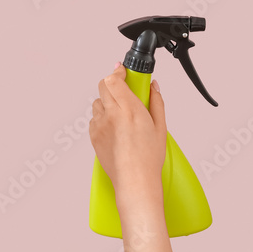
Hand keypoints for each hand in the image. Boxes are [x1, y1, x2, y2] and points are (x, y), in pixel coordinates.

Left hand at [89, 64, 165, 202]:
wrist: (134, 181)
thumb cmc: (148, 158)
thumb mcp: (160, 127)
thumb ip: (156, 102)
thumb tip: (153, 87)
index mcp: (129, 110)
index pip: (114, 80)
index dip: (118, 71)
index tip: (123, 70)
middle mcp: (111, 115)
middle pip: (103, 86)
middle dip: (113, 83)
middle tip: (125, 89)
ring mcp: (99, 125)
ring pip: (98, 102)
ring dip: (108, 102)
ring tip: (122, 114)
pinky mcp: (93, 135)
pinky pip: (94, 118)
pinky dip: (103, 117)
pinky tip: (116, 128)